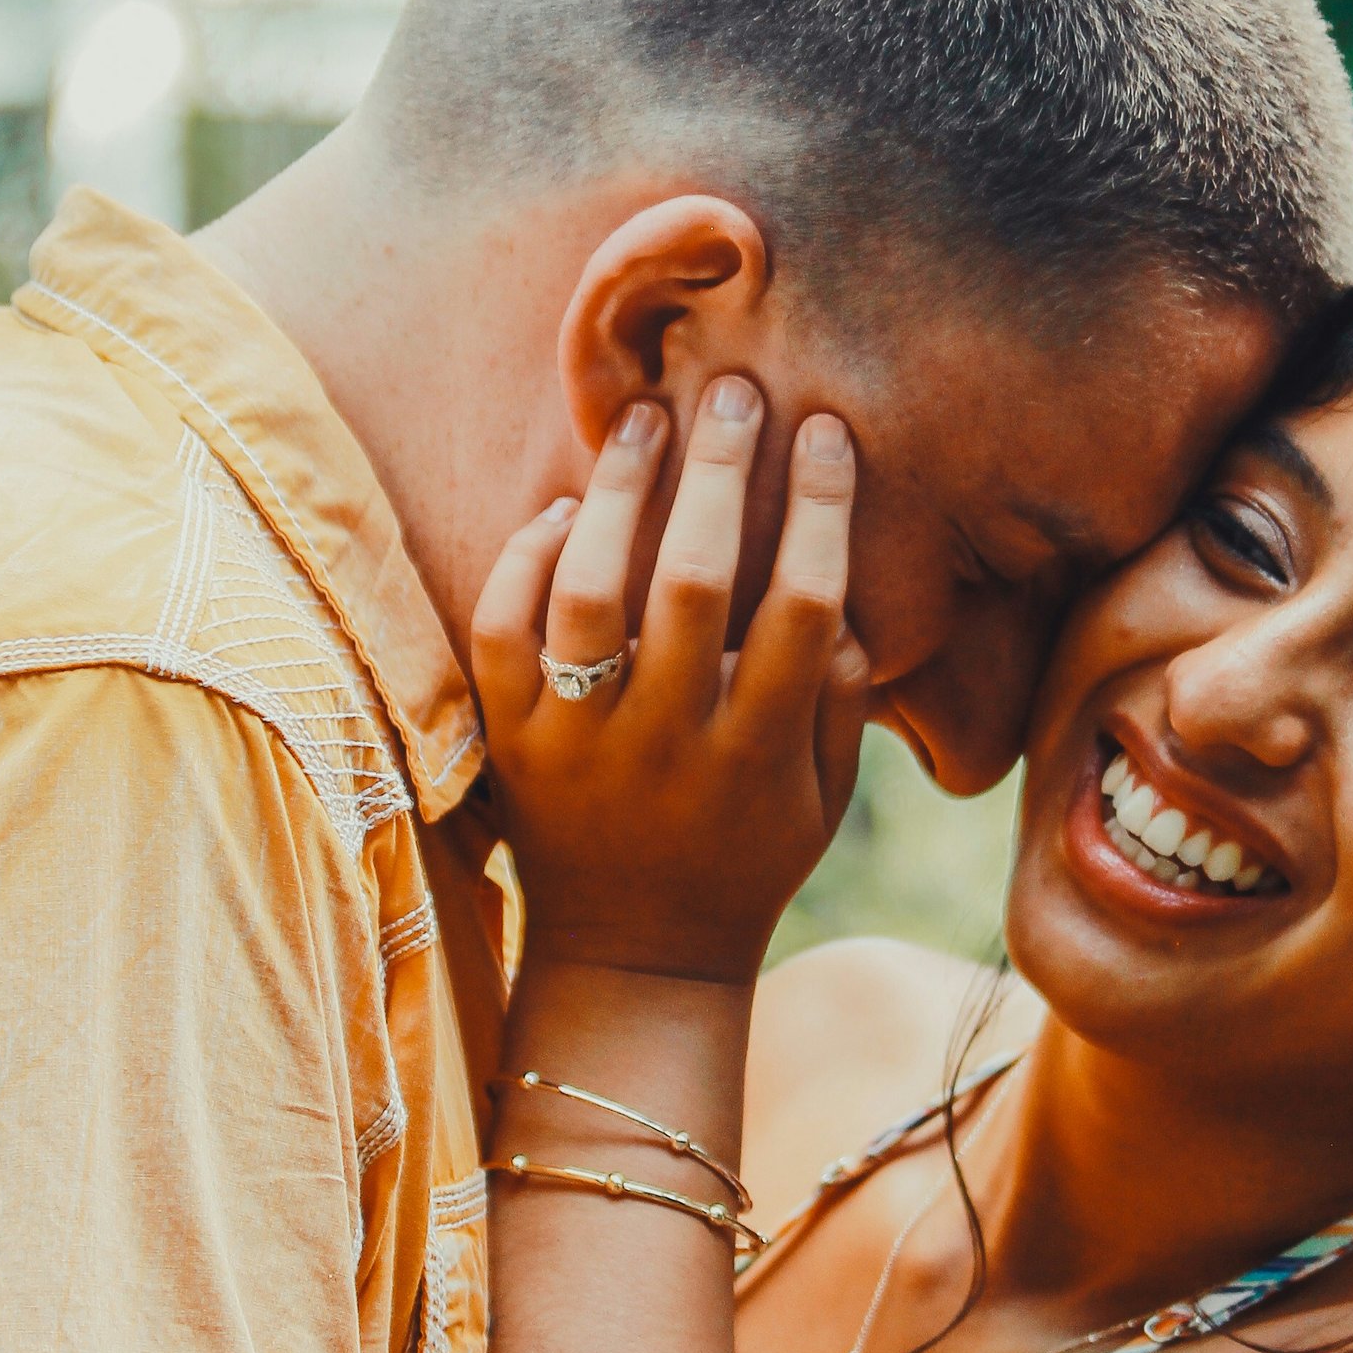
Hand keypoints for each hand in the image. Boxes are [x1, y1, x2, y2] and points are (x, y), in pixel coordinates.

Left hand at [472, 379, 870, 985]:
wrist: (632, 961)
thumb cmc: (745, 863)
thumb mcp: (822, 802)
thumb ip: (843, 707)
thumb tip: (849, 603)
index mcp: (758, 754)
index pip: (804, 608)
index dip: (821, 510)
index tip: (826, 433)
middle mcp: (670, 741)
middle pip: (697, 583)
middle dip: (722, 474)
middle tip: (737, 392)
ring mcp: (581, 741)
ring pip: (590, 594)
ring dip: (619, 495)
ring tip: (645, 421)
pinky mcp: (513, 740)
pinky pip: (503, 632)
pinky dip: (525, 561)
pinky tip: (561, 511)